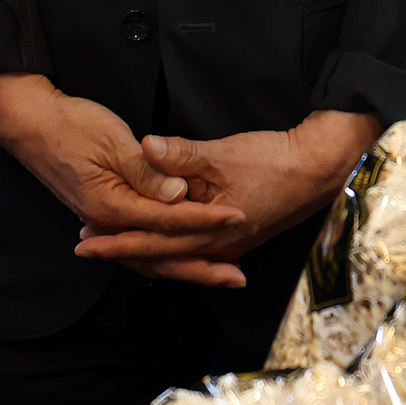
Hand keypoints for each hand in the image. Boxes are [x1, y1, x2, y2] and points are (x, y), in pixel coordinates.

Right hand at [0, 73, 240, 277]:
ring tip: (219, 275)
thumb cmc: (69, 125)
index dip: (204, 221)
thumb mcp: (112, 141)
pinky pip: (138, 246)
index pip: (168, 221)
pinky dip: (163, 256)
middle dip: (201, 269)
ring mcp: (102, 222)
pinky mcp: (102, 214)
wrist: (29, 123)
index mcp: (110, 206)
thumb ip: (147, 172)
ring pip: (148, 257)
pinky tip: (180, 258)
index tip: (236, 219)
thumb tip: (178, 195)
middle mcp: (106, 222)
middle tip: (237, 279)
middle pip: (160, 256)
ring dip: (185, 267)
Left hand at [103, 111, 380, 287]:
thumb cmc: (275, 160)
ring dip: (144, 250)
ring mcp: (230, 245)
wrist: (320, 168)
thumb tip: (145, 147)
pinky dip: (170, 249)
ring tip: (111, 242)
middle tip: (86, 245)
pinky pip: (194, 251)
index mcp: (213, 230)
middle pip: (160, 257)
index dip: (116, 240)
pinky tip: (156, 243)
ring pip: (177, 257)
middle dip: (122, 251)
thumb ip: (182, 154)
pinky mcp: (237, 237)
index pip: (153, 241)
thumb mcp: (225, 153)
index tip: (85, 240)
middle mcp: (220, 247)